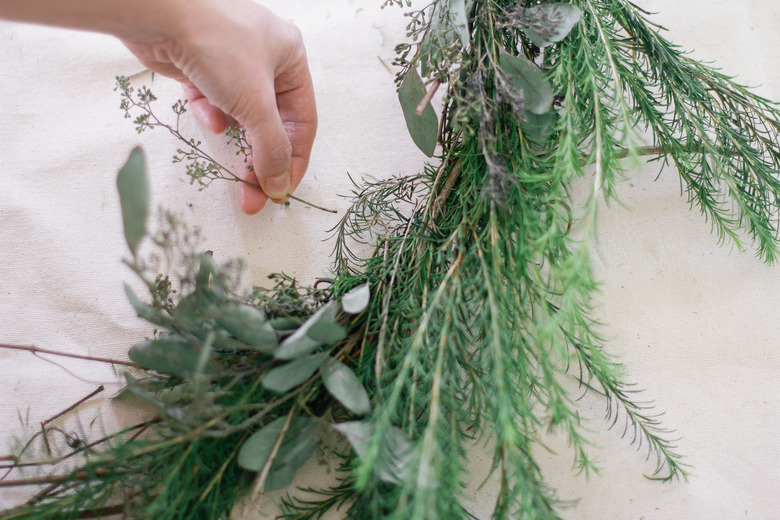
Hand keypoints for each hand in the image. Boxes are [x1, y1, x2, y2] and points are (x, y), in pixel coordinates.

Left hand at [122, 0, 316, 213]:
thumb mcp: (256, 105)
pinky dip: (212, 113)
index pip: (302, 122)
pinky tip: (209, 118)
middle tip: (251, 194)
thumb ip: (271, 149)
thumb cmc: (218, 46)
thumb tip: (278, 186)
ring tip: (228, 167)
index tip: (280, 192)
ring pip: (242, 114)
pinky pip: (214, 99)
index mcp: (291, 58)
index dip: (294, 161)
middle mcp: (266, 57)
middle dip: (260, 159)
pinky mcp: (200, 63)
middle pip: (272, 122)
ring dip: (237, 140)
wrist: (159, 13)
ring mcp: (232, 59)